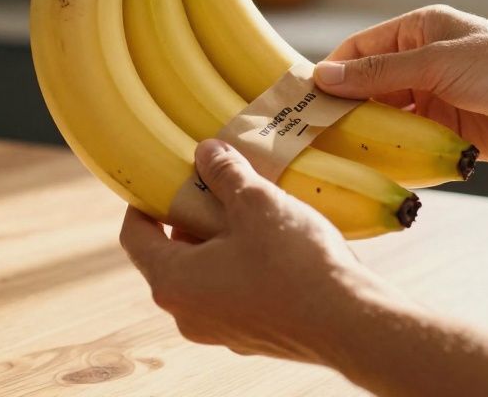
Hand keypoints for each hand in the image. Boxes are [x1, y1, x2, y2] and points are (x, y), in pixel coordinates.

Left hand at [119, 139, 397, 362]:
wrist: (351, 323)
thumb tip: (206, 151)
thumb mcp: (254, 202)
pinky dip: (242, 264)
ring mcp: (219, 330)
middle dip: (190, 215)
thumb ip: (223, 173)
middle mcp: (186, 313)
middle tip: (216, 183)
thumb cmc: (295, 263)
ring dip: (220, 238)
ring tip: (251, 208)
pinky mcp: (252, 336)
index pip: (135, 235)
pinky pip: (233, 291)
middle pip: (171, 253)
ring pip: (205, 273)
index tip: (160, 177)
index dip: (143, 201)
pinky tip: (275, 241)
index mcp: (172, 282)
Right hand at [314, 5, 487, 164]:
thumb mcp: (437, 63)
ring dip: (364, 131)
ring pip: (383, 116)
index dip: (331, 72)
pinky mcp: (445, 132)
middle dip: (342, 106)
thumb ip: (379, 72)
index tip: (302, 98)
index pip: (359, 50)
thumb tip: (324, 77)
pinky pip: (405, 142)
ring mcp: (433, 99)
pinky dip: (388, 152)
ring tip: (332, 151)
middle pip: (367, 85)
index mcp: (419, 32)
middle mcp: (422, 64)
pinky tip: (369, 164)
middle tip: (310, 131)